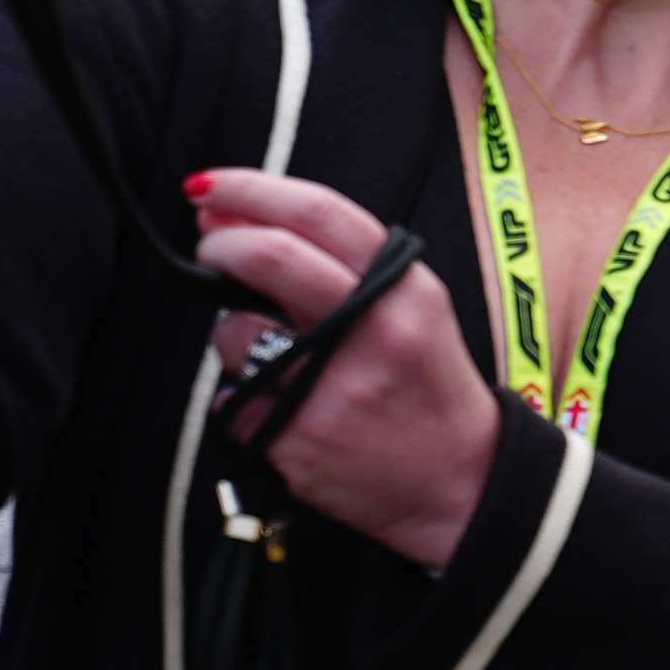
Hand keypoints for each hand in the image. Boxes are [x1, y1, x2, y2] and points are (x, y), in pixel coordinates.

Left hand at [187, 168, 504, 569]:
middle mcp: (375, 330)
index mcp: (405, 290)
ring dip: (233, 338)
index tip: (209, 187)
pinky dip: (243, 403)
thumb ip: (346, 270)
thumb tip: (244, 223)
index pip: (319, 213)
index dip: (250, 189)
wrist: (461, 482)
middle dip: (219, 245)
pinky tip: (284, 412)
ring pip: (235, 332)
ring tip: (273, 360)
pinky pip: (233, 401)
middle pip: (270, 256)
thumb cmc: (426, 389)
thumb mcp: (414, 313)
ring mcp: (335, 385)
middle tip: (208, 250)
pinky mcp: (301, 436)